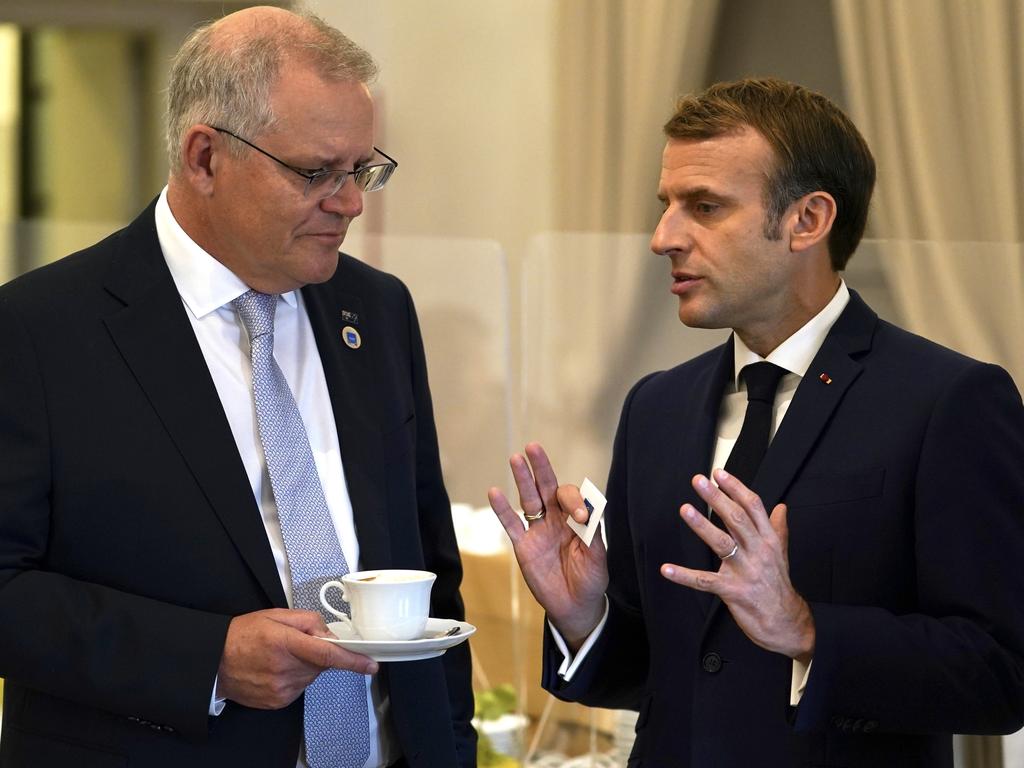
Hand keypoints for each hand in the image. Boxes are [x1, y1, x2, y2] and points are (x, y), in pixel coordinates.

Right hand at [216, 608, 378, 708]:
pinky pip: (299, 688)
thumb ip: (308, 621)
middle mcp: (284, 669)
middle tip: (294, 644)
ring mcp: (280, 688)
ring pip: (311, 676)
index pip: (327, 654)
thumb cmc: (242, 635)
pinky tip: (275, 670)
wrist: (214, 662)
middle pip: (320, 664)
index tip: (370, 665)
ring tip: (279, 657)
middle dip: (316, 653)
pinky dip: (295, 678)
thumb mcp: (276, 616)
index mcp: (285, 643)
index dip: (352, 660)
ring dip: (305, 666)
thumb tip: (329, 634)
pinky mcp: (278, 701)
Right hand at [487, 443, 607, 649]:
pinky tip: (495, 492)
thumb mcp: (597, 559)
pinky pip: (511, 524)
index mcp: (577, 520)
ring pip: (528, 500)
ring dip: (522, 480)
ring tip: (515, 458)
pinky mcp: (523, 546)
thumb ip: (592, 536)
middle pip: (547, 488)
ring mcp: (538, 531)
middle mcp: (556, 520)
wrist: (575, 607)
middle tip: (533, 447)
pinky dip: (502, 509)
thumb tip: (587, 513)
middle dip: (541, 468)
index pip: (572, 498)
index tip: (581, 519)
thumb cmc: (590, 580)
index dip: (575, 502)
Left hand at [661, 469, 814, 661]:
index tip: (719, 473)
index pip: (753, 507)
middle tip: (698, 481)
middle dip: (716, 498)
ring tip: (685, 509)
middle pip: (736, 518)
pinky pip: (704, 581)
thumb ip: (778, 528)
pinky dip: (684, 576)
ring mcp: (745, 571)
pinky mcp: (732, 591)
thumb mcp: (781, 554)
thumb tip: (781, 507)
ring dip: (701, 525)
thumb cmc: (778, 585)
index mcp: (769, 540)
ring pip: (721, 543)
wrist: (786, 622)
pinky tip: (666, 569)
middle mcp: (758, 551)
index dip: (736, 488)